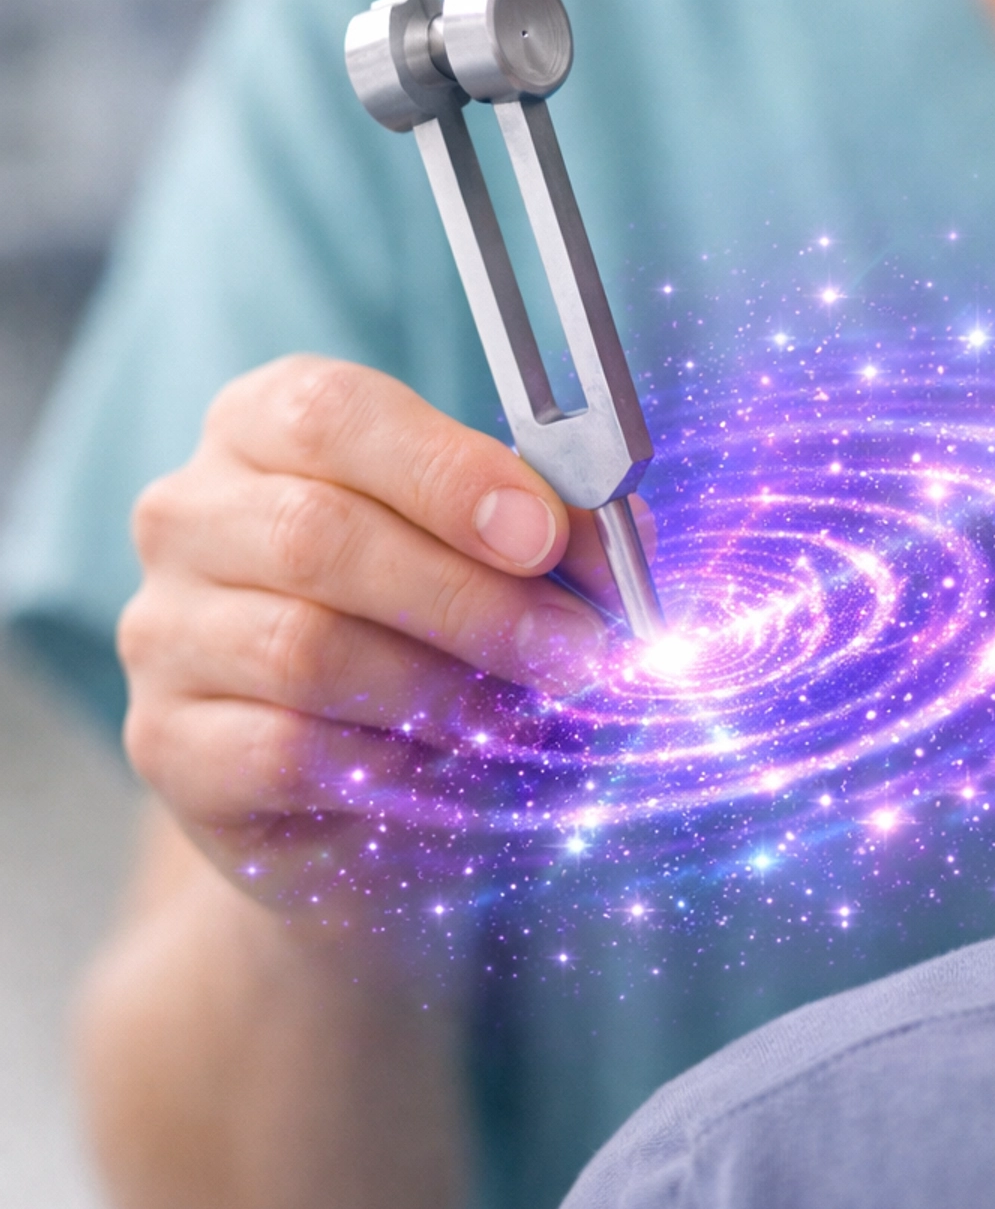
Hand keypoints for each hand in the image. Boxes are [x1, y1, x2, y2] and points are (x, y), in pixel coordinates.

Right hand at [119, 356, 617, 948]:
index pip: (331, 414)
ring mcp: (161, 628)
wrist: (355, 795)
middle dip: (472, 599)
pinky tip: (437, 770)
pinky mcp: (165, 741)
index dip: (446, 472)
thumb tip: (620, 538)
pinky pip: (284, 748)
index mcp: (266, 424)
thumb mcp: (498, 561)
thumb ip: (553, 530)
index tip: (542, 536)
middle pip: (319, 534)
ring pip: (303, 647)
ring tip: (518, 718)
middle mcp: (191, 511)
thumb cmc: (433, 635)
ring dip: (440, 689)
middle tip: (572, 651)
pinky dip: (385, 764)